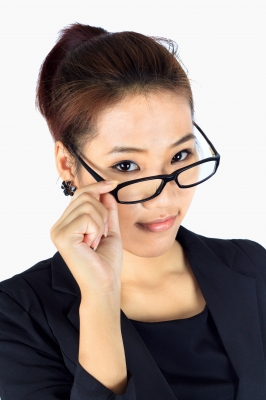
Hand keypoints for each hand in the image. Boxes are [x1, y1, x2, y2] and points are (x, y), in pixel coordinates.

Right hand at [50, 180, 122, 294]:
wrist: (105, 284)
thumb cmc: (106, 262)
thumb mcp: (109, 230)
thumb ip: (107, 211)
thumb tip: (106, 190)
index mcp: (67, 224)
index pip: (80, 195)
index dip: (97, 187)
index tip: (113, 183)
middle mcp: (58, 226)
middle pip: (84, 196)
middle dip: (102, 212)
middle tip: (102, 234)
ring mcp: (58, 231)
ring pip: (87, 205)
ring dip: (101, 223)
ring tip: (97, 241)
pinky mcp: (62, 236)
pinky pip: (86, 218)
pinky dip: (97, 230)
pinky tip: (92, 245)